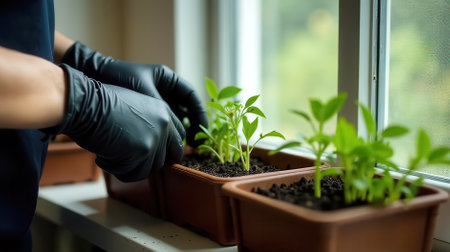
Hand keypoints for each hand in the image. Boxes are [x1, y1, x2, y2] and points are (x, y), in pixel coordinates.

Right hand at [44, 64, 184, 181]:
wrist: (87, 103)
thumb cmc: (101, 103)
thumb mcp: (135, 107)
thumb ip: (149, 125)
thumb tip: (152, 148)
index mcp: (164, 112)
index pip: (179, 139)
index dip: (170, 151)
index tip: (161, 157)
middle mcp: (164, 126)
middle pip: (168, 158)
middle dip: (151, 163)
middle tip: (134, 162)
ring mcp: (154, 140)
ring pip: (150, 169)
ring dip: (131, 167)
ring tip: (111, 155)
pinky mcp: (142, 152)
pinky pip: (133, 173)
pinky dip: (118, 170)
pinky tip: (104, 157)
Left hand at [62, 42, 207, 145]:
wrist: (92, 77)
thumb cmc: (119, 78)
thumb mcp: (146, 94)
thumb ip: (163, 111)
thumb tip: (179, 135)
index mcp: (167, 79)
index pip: (191, 97)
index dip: (200, 114)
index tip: (203, 130)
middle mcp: (163, 90)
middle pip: (184, 110)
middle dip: (190, 127)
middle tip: (192, 144)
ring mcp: (152, 100)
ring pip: (173, 119)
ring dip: (177, 133)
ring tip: (179, 148)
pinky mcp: (142, 111)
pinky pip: (159, 124)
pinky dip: (163, 135)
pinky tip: (163, 146)